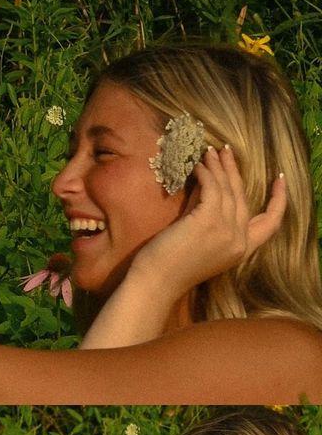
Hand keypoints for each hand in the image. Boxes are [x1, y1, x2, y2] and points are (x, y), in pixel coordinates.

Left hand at [132, 145, 286, 299]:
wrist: (156, 282)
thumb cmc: (171, 265)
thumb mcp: (201, 239)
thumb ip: (209, 214)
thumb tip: (208, 182)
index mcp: (242, 251)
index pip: (271, 223)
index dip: (279, 199)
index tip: (279, 178)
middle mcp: (239, 241)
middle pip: (243, 197)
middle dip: (234, 171)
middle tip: (225, 152)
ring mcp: (226, 231)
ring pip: (228, 190)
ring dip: (218, 167)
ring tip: (209, 152)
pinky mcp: (209, 221)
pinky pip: (212, 188)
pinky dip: (206, 174)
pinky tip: (197, 166)